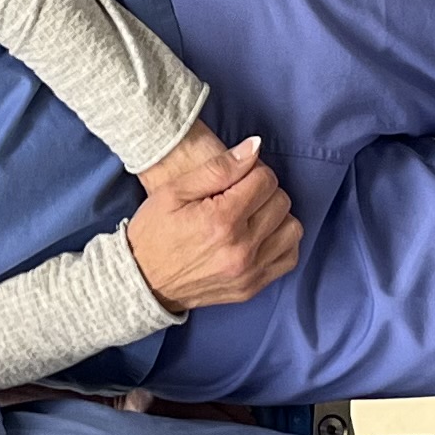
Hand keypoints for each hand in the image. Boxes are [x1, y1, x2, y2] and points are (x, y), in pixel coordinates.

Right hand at [126, 130, 298, 313]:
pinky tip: (259, 236)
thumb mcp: (175, 191)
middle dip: (264, 192)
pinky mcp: (252, 287)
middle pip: (281, 201)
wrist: (142, 282)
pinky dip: (280, 242)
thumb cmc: (154, 232)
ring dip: (276, 217)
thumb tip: (255, 146)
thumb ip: (218, 168)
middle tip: (240, 196)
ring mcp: (249, 271)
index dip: (252, 172)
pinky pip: (288, 257)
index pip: (266, 179)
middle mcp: (241, 248)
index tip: (235, 180)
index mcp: (222, 219)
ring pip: (292, 228)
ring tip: (251, 216)